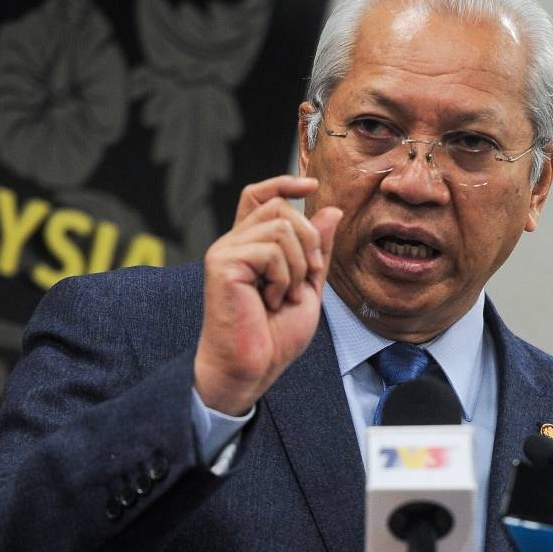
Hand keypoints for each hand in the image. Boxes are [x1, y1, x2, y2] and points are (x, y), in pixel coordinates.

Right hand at [193, 176, 341, 415]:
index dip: (284, 183)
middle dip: (309, 239)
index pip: (260, 196)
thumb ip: (317, 249)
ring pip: (280, 227)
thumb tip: (330, 210)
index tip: (313, 185)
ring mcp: (225, 252)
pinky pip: (270, 250)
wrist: (252, 368)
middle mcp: (233, 243)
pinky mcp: (222, 264)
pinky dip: (284, 278)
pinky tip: (271, 301)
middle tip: (309, 277)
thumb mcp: (308, 286)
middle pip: (279, 207)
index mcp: (250, 246)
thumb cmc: (274, 336)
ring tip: (286, 295)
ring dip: (298, 265)